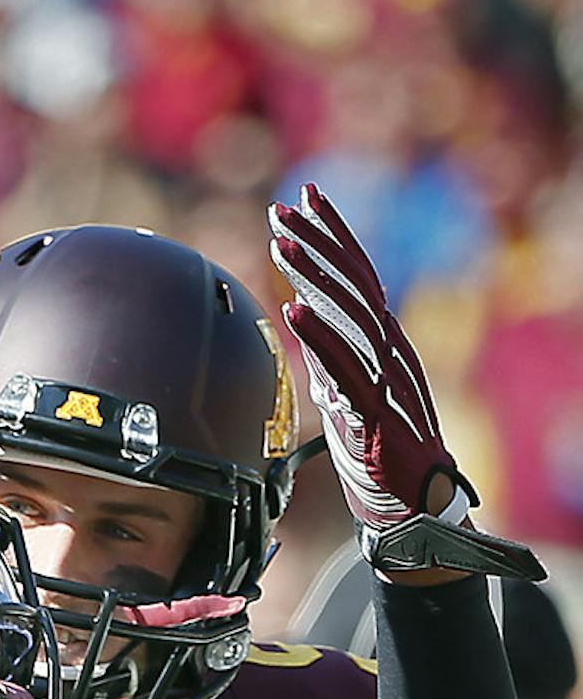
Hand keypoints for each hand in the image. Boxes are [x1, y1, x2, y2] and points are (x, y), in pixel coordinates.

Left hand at [269, 184, 540, 580]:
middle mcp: (388, 349)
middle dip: (319, 241)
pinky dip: (319, 337)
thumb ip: (329, 356)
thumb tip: (305, 323)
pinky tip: (294, 309)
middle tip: (286, 207)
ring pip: (350, 315)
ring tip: (283, 243)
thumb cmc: (379, 448)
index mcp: (381, 342)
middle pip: (353, 284)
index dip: (333, 235)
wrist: (414, 500)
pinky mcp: (375, 410)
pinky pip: (344, 368)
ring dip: (315, 276)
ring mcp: (384, 377)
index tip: (306, 197)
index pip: (356, 276)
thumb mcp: (346, 391)